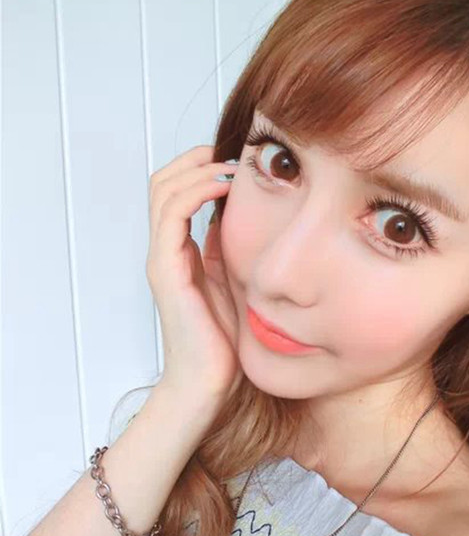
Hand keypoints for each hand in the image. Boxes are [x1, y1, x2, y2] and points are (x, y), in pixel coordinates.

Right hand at [145, 145, 243, 408]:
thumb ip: (229, 252)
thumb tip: (237, 219)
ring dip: (197, 167)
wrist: (210, 383)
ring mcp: (164, 259)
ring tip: (231, 165)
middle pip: (165, 182)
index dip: (202, 167)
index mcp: (181, 253)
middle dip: (196, 157)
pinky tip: (225, 185)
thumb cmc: (225, 342)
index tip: (237, 161)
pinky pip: (172, 214)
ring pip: (164, 190)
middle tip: (232, 152)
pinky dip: (196, 190)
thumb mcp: (235, 284)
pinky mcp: (167, 270)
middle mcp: (167, 251)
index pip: (178, 191)